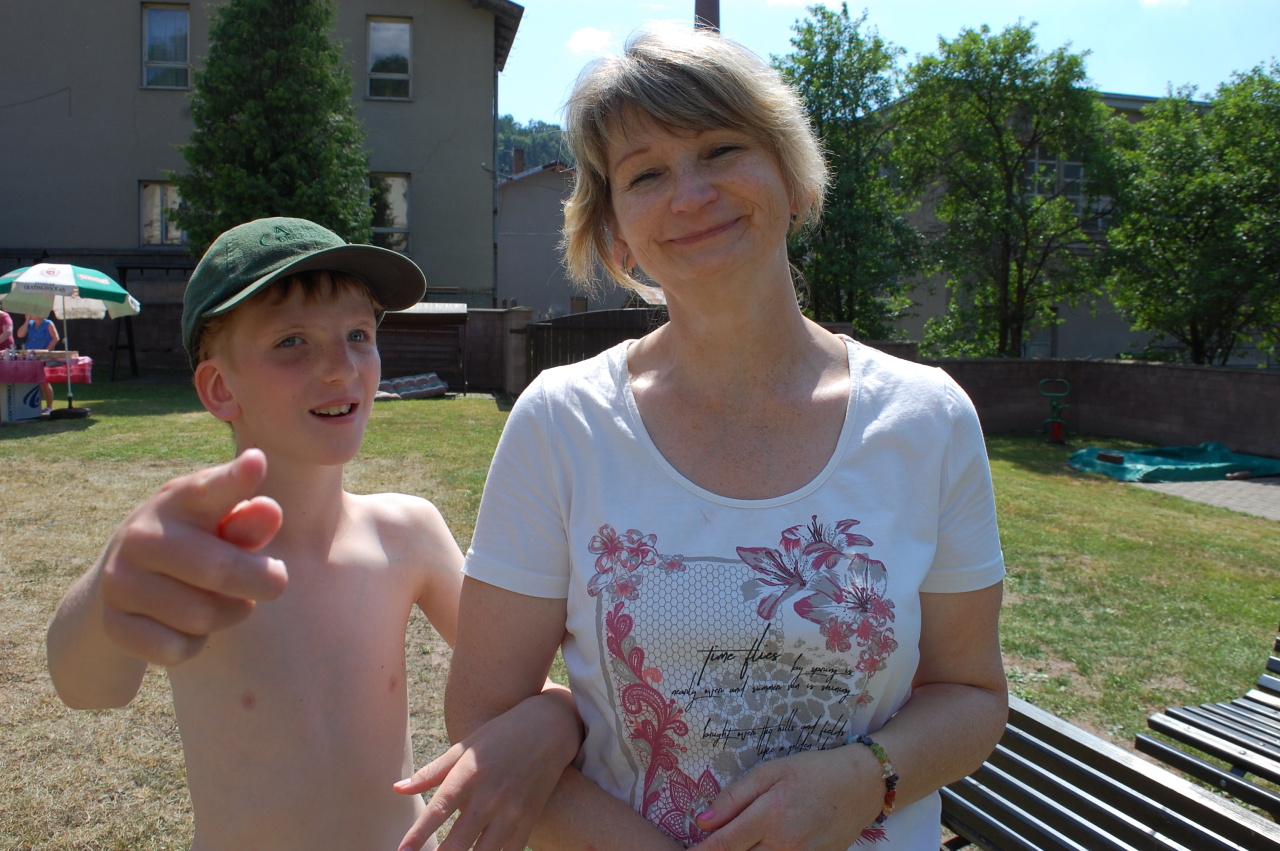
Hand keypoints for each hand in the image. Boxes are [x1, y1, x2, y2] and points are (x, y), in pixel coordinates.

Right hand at [98, 449, 285, 666]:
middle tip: (276, 582)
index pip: (211, 489)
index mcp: (180, 500)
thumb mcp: (222, 525)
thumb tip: (270, 511)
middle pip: (221, 571)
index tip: (258, 463)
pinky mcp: (114, 624)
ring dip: (231, 614)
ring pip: (203, 616)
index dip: (236, 479)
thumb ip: (249, 521)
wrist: (123, 585)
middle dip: (263, 582)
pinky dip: (196, 643)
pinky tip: (189, 625)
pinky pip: (178, 649)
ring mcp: (121, 580)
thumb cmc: (196, 544)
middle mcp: (143, 535)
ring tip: (227, 601)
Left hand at [394, 691, 580, 850]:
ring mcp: (512, 810)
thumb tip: (396, 788)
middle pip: (458, 841)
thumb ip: (430, 772)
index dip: (418, 835)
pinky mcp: (528, 820)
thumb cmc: (499, 736)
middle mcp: (490, 795)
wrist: (550, 728)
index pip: (438, 810)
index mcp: (469, 774)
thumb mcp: (464, 747)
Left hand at [688, 747, 882, 850]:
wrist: (861, 785)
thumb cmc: (813, 772)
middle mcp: (784, 843)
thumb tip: (703, 821)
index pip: (723, 844)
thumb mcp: (771, 772)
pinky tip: (762, 848)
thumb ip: (735, 796)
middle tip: (708, 848)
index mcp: (769, 815)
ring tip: (734, 847)